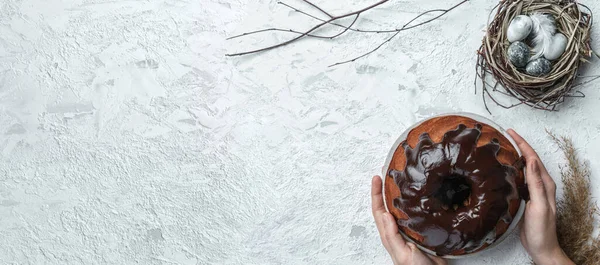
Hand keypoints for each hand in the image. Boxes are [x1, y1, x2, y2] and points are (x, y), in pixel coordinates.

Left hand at [371, 175, 446, 264]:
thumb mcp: (402, 253)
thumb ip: (392, 236)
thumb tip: (385, 215)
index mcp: (389, 235)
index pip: (379, 210)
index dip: (376, 194)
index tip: (377, 179)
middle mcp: (397, 231)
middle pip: (386, 206)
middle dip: (384, 190)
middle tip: (386, 174)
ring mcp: (409, 231)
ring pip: (400, 209)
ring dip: (397, 195)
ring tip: (398, 180)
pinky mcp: (422, 232)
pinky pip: (414, 214)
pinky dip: (412, 203)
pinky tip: (418, 196)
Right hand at [508, 129, 573, 264]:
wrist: (541, 247)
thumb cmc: (541, 229)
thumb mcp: (539, 205)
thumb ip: (536, 183)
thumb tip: (531, 160)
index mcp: (545, 183)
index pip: (532, 157)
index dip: (522, 143)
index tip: (510, 132)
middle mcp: (540, 184)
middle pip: (528, 160)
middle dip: (517, 145)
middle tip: (503, 135)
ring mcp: (533, 191)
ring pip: (523, 168)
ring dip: (514, 157)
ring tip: (501, 147)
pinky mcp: (526, 198)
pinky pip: (518, 178)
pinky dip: (511, 170)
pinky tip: (503, 169)